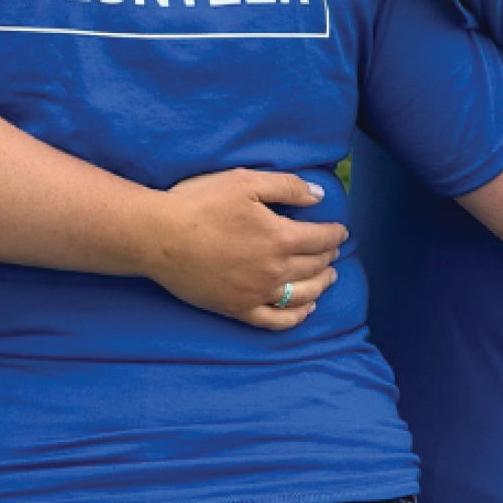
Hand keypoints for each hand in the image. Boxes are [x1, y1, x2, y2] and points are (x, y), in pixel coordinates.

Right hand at [147, 169, 343, 330]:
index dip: (334, 233)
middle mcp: (274, 270)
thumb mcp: (244, 181)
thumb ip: (286, 187)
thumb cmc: (200, 202)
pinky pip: (277, 320)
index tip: (341, 230)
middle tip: (334, 250)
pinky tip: (305, 310)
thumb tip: (320, 196)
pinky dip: (297, 316)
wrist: (161, 236)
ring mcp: (257, 294)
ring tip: (329, 277)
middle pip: (314, 266)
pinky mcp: (239, 309)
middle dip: (329, 256)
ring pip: (302, 295)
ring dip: (321, 285)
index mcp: (279, 237)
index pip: (320, 238)